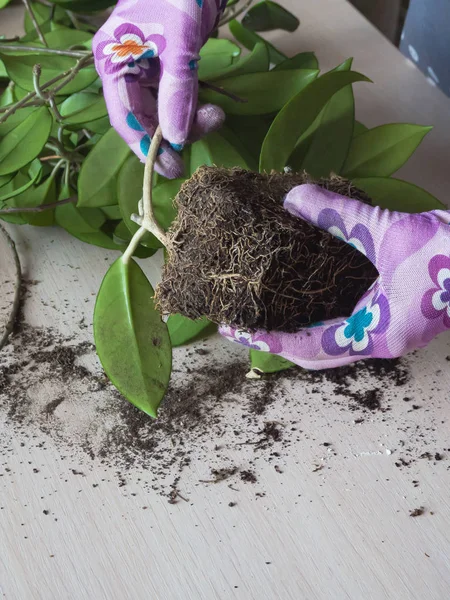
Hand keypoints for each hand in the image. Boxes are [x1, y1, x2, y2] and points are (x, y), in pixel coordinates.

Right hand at [93, 0, 225, 178]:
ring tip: (216, 116)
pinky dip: (193, 108)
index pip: (124, 118)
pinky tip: (211, 110)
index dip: (146, 148)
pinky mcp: (167, 66)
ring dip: (190, 120)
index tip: (170, 170)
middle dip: (176, 130)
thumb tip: (176, 140)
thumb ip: (177, 93)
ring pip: (165, 111)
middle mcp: (125, 69)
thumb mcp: (180, 47)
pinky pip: (177, 99)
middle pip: (146, 118)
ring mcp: (147, 68)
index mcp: (114, 62)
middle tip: (208, 131)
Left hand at [220, 184, 449, 368]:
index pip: (309, 347)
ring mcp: (391, 334)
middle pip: (317, 356)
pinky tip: (306, 305)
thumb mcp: (389, 230)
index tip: (235, 329)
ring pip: (333, 348)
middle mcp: (381, 342)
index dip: (270, 339)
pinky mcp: (397, 322)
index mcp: (378, 332)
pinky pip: (348, 332)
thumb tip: (293, 196)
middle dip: (277, 342)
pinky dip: (321, 324)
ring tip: (265, 316)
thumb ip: (339, 215)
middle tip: (242, 324)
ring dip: (298, 336)